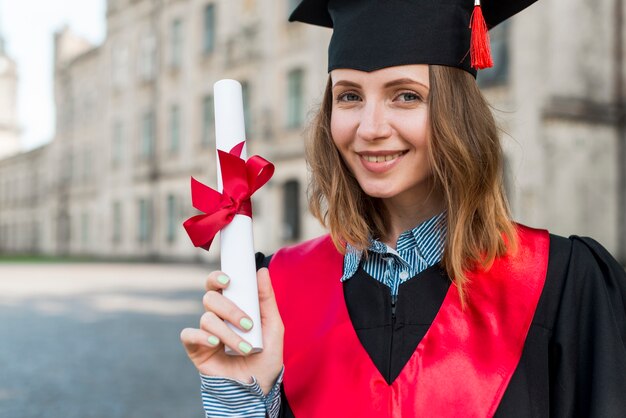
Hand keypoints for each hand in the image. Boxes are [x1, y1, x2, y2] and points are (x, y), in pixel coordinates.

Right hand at [180, 268, 283, 394]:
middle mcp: (216, 317)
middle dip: (230, 309)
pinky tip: (215, 343)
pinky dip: (201, 336)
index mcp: (232, 307)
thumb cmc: (266, 357)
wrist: (258, 389)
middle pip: (211, 299)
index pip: (217, 285)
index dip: (217, 278)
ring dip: (228, 333)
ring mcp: (205, 332)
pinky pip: (188, 335)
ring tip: (245, 348)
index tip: (228, 280)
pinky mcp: (196, 349)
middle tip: (247, 324)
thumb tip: (262, 271)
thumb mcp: (273, 327)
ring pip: (207, 319)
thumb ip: (267, 300)